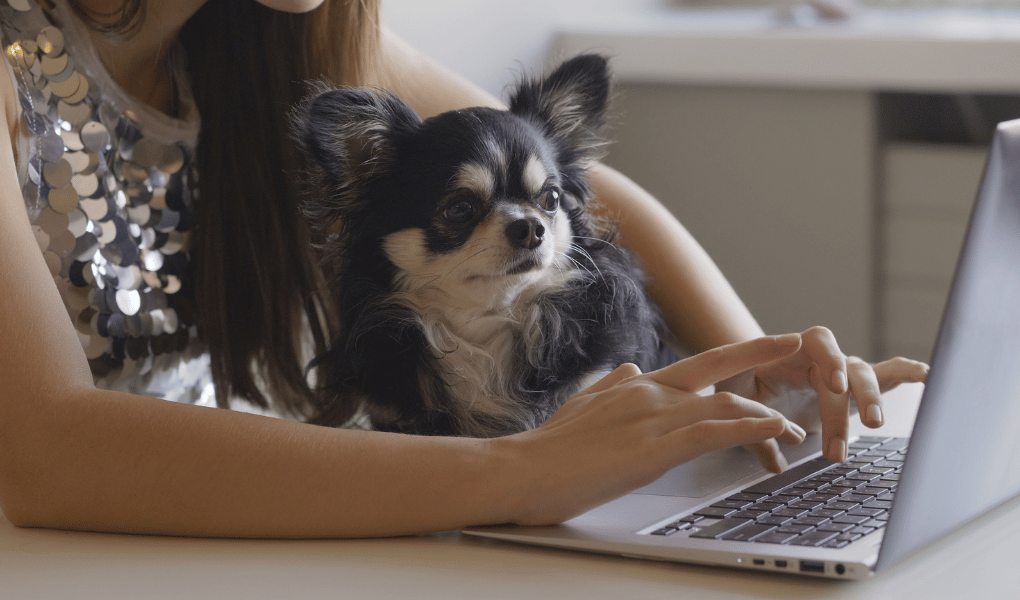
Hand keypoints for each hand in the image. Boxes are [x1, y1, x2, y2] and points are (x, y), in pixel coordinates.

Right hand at [496, 334, 808, 526]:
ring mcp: (652, 418)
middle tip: (802, 348)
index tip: (770, 345)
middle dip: (764, 354)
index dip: (739, 352)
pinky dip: (749, 429)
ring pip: (724, 404)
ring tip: (797, 428)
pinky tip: (774, 431)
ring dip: (768, 414)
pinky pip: (712, 433)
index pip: (698, 363)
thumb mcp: (583, 406)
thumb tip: (633, 369)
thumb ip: (612, 386)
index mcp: (635, 385)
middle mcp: (649, 392)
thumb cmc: (549, 448)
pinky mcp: (652, 449)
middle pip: (719, 368)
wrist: (521, 470)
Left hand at [715, 326, 928, 468]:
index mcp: (793, 349)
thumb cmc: (740, 386)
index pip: (818, 344)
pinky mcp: (854, 392)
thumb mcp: (736, 399)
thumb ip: (753, 424)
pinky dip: (905, 373)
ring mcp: (843, 373)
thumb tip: (776, 461)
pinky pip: (885, 377)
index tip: (834, 385)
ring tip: (874, 426)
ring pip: (867, 378)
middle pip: (848, 370)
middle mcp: (824, 358)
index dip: (830, 361)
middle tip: (843, 442)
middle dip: (849, 405)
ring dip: (873, 401)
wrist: (747, 382)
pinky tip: (927, 375)